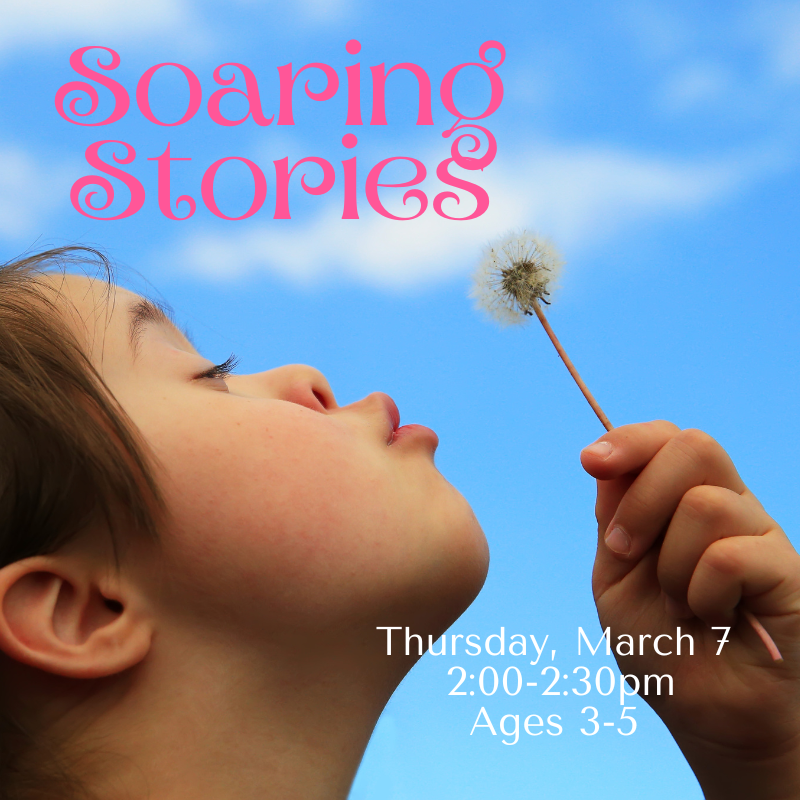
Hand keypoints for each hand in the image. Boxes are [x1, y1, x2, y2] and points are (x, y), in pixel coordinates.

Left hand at [581, 421, 799, 799]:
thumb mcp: (617, 578)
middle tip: (627, 552)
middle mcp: (726, 506)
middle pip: (693, 447)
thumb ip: (614, 520)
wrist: (705, 715)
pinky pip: (730, 555)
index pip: (666, 439)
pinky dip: (704, 594)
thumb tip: (607, 461)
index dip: (629, 440)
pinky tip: (716, 620)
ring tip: (681, 605)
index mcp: (681, 501)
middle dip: (642, 500)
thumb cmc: (660, 645)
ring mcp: (760, 535)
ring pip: (705, 504)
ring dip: (672, 565)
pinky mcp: (788, 571)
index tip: (590, 461)